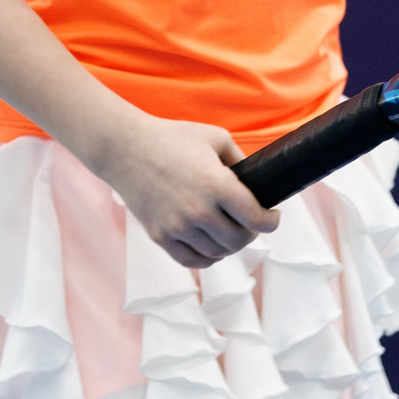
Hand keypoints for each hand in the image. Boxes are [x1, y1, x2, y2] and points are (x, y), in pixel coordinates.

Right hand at [84, 114, 281, 268]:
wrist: (124, 147)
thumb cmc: (171, 138)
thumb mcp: (215, 138)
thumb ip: (240, 161)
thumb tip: (257, 182)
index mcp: (216, 185)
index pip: (256, 219)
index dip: (271, 222)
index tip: (273, 218)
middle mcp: (199, 211)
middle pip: (239, 240)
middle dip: (250, 233)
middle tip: (249, 223)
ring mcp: (177, 227)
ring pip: (217, 253)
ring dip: (229, 245)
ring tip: (230, 232)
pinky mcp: (159, 236)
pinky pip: (191, 261)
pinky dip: (207, 258)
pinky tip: (211, 247)